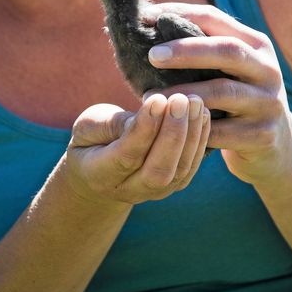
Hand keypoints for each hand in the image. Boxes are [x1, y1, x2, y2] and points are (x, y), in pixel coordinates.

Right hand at [64, 93, 210, 205]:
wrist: (100, 173)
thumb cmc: (92, 140)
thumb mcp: (89, 126)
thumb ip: (113, 123)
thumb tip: (149, 113)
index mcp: (101, 175)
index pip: (127, 156)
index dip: (144, 129)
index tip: (157, 99)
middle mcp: (130, 190)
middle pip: (158, 170)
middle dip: (173, 133)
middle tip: (181, 99)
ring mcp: (155, 193)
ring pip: (179, 170)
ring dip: (191, 134)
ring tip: (194, 101)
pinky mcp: (174, 185)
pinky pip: (191, 166)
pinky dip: (200, 140)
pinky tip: (203, 114)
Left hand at [144, 4, 291, 185]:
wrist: (281, 145)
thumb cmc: (238, 98)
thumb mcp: (232, 68)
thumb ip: (203, 48)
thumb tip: (149, 24)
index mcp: (256, 44)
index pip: (215, 18)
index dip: (180, 15)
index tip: (145, 17)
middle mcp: (267, 69)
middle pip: (227, 50)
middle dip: (186, 50)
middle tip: (152, 55)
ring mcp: (268, 102)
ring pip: (222, 92)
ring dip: (182, 93)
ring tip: (147, 97)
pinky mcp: (263, 134)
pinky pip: (221, 131)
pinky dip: (192, 128)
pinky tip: (169, 126)